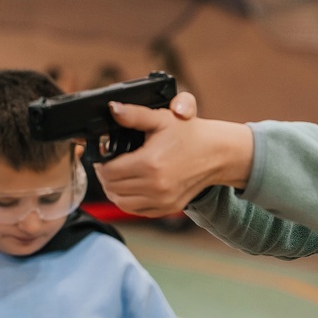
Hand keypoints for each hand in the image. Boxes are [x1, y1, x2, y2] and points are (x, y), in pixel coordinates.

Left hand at [94, 91, 254, 215]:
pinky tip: (132, 187)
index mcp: (149, 163)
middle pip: (111, 188)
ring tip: (118, 176)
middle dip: (106, 176)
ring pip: (121, 202)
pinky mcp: (168, 208)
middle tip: (109, 164)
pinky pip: (136, 210)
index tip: (104, 155)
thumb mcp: (162, 119)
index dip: (100, 163)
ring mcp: (162, 200)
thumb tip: (112, 108)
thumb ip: (134, 115)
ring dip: (114, 190)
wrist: (217, 154)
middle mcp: (154, 186)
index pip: (107, 171)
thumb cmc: (190, 134)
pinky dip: (129, 200)